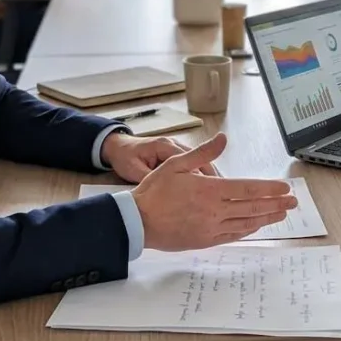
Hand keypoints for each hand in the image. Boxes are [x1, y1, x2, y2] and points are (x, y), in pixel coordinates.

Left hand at [101, 132, 216, 183]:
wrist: (117, 147)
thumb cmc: (125, 157)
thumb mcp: (133, 170)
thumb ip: (149, 178)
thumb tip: (165, 192)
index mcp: (164, 146)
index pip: (190, 159)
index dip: (202, 175)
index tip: (211, 190)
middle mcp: (174, 145)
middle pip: (200, 159)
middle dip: (212, 177)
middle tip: (223, 194)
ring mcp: (176, 149)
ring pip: (199, 162)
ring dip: (210, 177)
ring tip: (221, 194)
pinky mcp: (175, 156)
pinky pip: (193, 165)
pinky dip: (202, 176)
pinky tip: (208, 190)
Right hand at [132, 134, 297, 250]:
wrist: (137, 221)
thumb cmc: (155, 191)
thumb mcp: (176, 164)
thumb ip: (203, 152)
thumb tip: (222, 139)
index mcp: (209, 190)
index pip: (247, 189)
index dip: (268, 189)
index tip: (284, 188)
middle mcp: (214, 210)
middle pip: (252, 208)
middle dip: (276, 204)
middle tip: (293, 202)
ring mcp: (211, 228)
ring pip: (246, 223)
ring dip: (266, 218)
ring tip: (282, 214)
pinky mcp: (205, 240)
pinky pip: (233, 235)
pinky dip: (248, 230)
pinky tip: (256, 226)